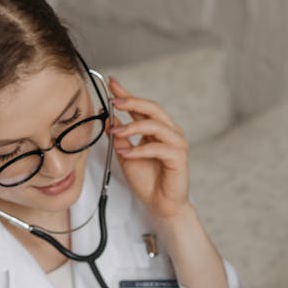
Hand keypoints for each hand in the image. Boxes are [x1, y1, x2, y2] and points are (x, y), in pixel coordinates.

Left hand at [107, 76, 189, 219]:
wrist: (160, 205)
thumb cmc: (147, 182)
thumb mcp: (126, 155)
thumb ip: (120, 137)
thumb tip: (109, 119)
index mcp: (157, 129)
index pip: (142, 107)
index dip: (127, 93)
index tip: (111, 82)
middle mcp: (170, 132)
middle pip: (152, 108)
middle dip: (132, 102)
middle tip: (114, 101)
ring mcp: (176, 143)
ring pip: (155, 126)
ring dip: (133, 127)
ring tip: (116, 132)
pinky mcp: (179, 157)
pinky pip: (157, 148)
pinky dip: (139, 149)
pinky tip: (125, 153)